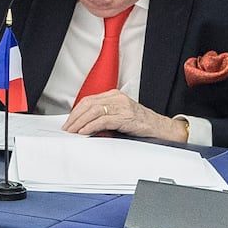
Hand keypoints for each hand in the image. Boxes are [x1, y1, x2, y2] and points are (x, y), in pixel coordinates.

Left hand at [61, 89, 186, 142]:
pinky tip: (84, 132)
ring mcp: (122, 106)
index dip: (76, 112)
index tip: (68, 122)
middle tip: (67, 128)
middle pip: (88, 104)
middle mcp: (117, 98)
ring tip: (73, 132)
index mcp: (114, 95)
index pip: (88, 100)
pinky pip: (103, 120)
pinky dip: (91, 126)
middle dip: (75, 117)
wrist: (160, 128)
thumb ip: (104, 117)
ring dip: (80, 123)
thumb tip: (83, 126)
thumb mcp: (119, 117)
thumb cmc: (140, 124)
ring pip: (94, 111)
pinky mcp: (125, 116)